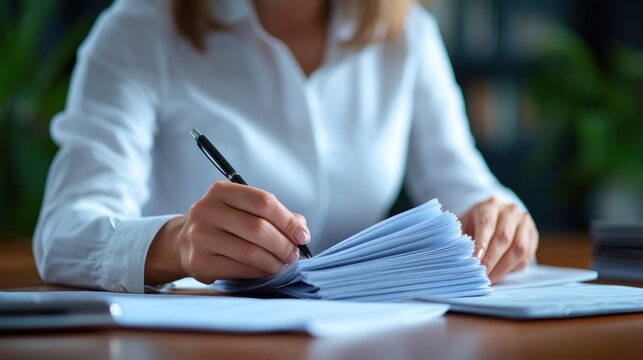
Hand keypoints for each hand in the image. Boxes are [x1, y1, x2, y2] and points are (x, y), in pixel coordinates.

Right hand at [145, 181, 309, 284]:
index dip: (287, 220)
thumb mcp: (245, 209)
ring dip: (273, 262)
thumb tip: (300, 230)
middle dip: (283, 244)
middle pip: (258, 228)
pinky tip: (267, 272)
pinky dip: (259, 273)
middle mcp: (206, 209)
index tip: (302, 236)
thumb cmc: (225, 224)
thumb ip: (274, 215)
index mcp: (221, 190)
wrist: (185, 241)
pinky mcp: (198, 260)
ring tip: (283, 265)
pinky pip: (238, 269)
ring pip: (249, 252)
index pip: (263, 202)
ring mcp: (199, 235)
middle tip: (293, 255)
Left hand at [458, 197, 538, 283]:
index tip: (475, 260)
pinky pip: (527, 255)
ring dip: (503, 267)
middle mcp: (510, 211)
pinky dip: (513, 267)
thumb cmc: (475, 223)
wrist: (495, 215)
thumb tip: (456, 254)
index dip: (482, 244)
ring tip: (490, 278)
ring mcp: (524, 223)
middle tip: (481, 275)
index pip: (487, 224)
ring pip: (518, 248)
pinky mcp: (533, 235)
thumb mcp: (464, 224)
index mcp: (490, 206)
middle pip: (503, 238)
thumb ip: (460, 237)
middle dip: (491, 259)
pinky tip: (501, 273)